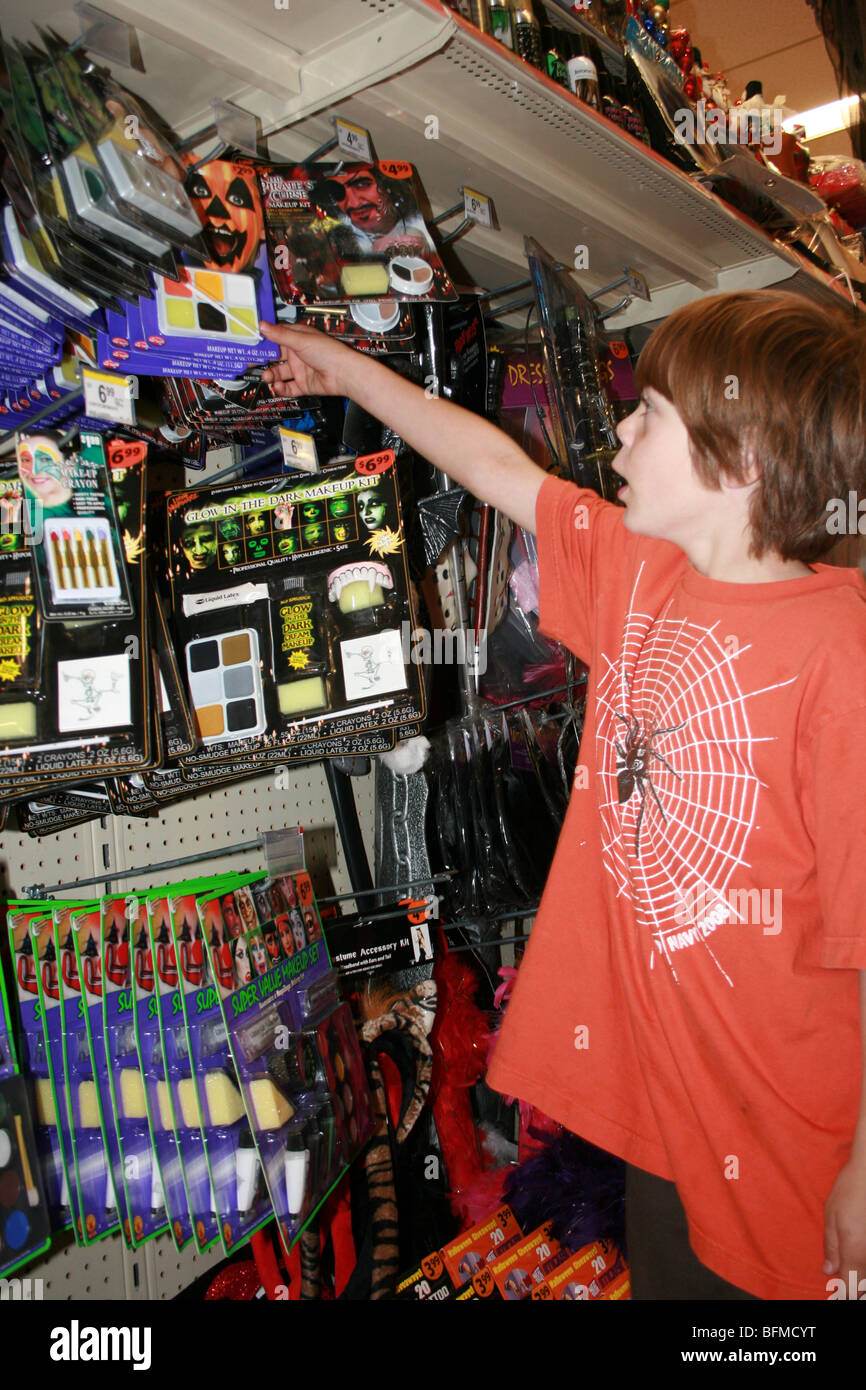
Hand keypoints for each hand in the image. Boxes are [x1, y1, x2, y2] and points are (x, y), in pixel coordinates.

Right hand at [259, 321, 354, 398]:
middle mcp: (298, 354)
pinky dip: (281, 388)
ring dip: (271, 375)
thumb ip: (279, 335)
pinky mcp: (303, 385)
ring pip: (279, 373)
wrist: (344, 374)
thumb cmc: (328, 352)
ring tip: (268, 377)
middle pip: (275, 357)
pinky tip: (278, 386)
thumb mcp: (300, 340)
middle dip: (263, 360)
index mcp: (298, 338)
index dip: (264, 340)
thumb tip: (262, 325)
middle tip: (251, 363)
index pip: (276, 337)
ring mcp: (300, 370)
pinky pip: (288, 388)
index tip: (250, 344)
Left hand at [823, 1156, 865, 1292]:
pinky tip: (860, 1250)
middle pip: (863, 1283)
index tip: (837, 1290)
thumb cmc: (851, 1189)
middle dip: (854, 1285)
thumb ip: (831, 1247)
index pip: (850, 1287)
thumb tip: (828, 1270)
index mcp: (854, 1251)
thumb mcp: (831, 1216)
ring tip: (851, 1260)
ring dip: (862, 1272)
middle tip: (843, 1275)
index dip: (843, 1291)